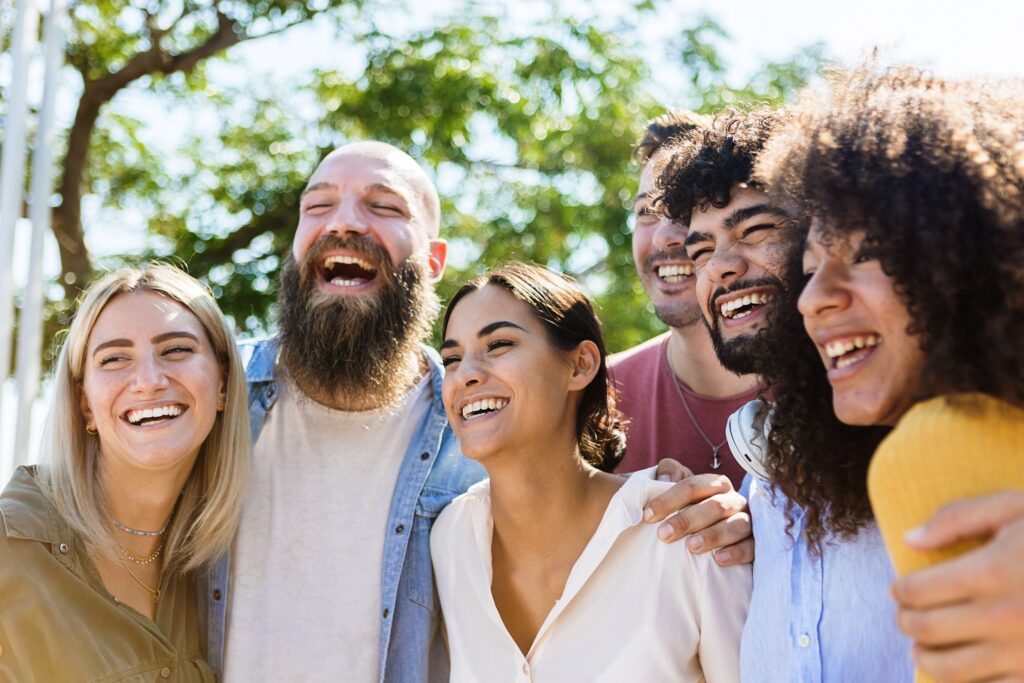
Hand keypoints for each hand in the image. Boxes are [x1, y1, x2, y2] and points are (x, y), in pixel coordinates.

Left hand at [645, 459, 752, 566]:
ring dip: (714, 535)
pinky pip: (752, 547)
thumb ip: (669, 473)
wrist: (708, 538)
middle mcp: (733, 500)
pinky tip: (719, 560)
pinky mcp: (757, 544)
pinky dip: (737, 552)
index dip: (669, 499)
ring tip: (691, 547)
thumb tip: (665, 478)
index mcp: (715, 484)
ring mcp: (748, 521)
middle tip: (664, 534)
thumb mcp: (675, 490)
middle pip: (714, 505)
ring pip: (737, 525)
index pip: (692, 486)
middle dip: (687, 519)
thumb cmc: (687, 511)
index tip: (648, 515)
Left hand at [891, 491, 1023, 682]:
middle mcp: (1005, 617)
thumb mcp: (1017, 507)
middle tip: (906, 617)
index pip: (917, 590)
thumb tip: (911, 540)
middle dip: (907, 622)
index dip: (901, 591)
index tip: (900, 590)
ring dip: (927, 658)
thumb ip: (959, 518)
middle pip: (927, 629)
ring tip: (923, 648)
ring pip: (950, 669)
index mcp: (993, 571)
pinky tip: (966, 671)